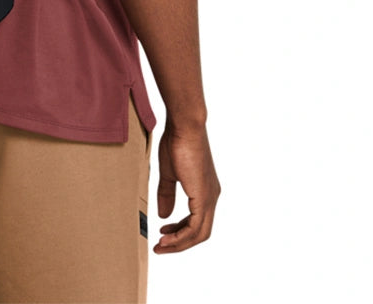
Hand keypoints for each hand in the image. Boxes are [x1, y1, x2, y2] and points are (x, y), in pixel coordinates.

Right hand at [153, 118, 219, 252]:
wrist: (185, 127)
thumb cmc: (177, 142)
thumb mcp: (169, 173)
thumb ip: (167, 194)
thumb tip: (164, 214)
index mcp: (204, 191)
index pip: (196, 221)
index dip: (180, 231)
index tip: (163, 233)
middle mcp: (211, 197)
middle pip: (200, 233)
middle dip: (180, 243)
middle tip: (161, 246)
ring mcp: (209, 199)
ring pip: (199, 234)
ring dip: (179, 243)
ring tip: (161, 245)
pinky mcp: (204, 198)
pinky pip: (195, 227)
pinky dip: (181, 236)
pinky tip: (167, 236)